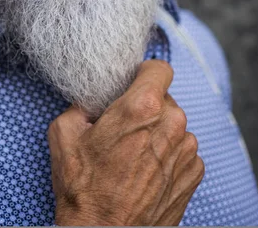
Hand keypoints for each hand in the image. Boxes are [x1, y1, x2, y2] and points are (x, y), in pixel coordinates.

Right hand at [48, 60, 204, 225]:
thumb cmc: (84, 189)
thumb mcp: (64, 134)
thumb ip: (80, 104)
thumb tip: (91, 99)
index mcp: (142, 108)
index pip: (159, 68)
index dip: (144, 73)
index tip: (134, 83)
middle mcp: (172, 124)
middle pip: (164, 98)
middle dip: (145, 107)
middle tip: (123, 128)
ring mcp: (186, 150)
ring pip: (173, 124)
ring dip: (157, 132)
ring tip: (133, 154)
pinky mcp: (194, 173)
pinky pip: (182, 149)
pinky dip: (167, 154)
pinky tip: (145, 171)